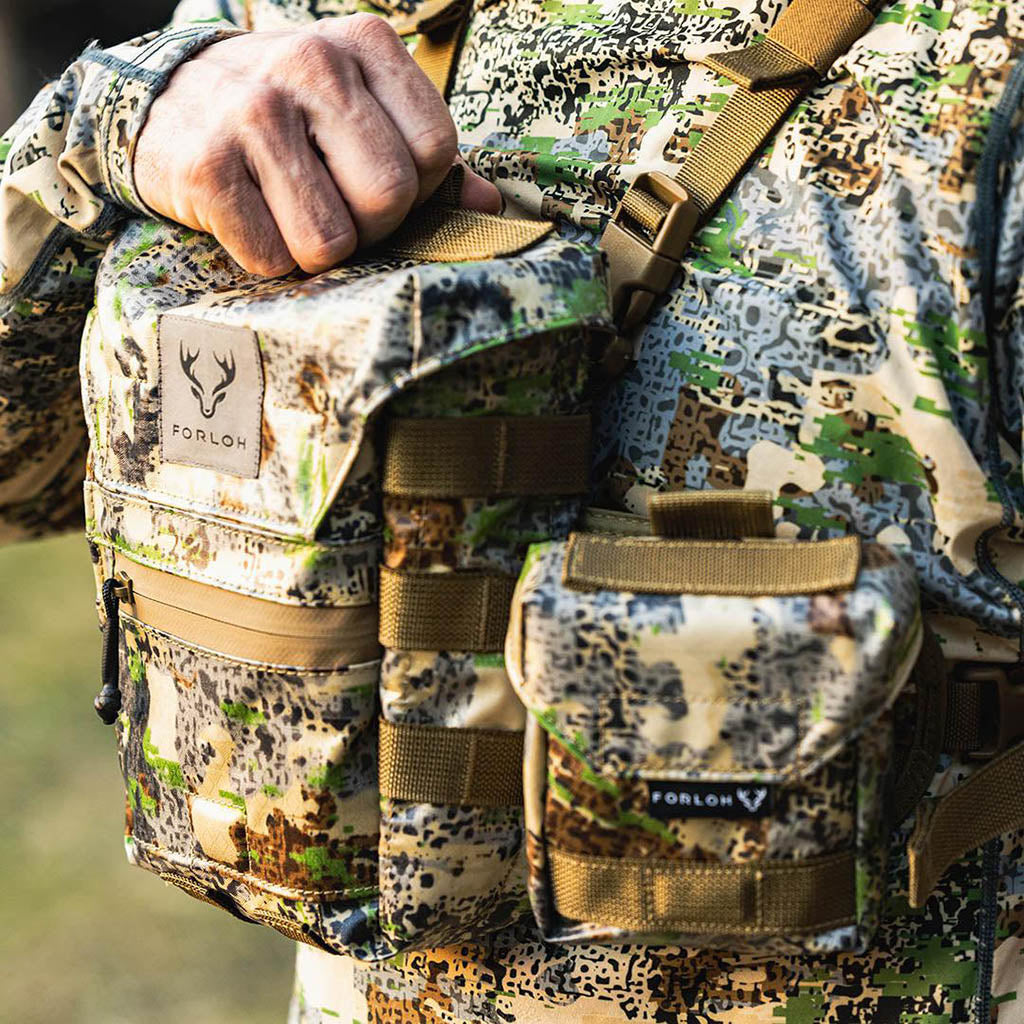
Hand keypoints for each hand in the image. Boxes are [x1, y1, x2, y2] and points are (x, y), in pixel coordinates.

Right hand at [134, 15, 500, 275]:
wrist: (164, 100)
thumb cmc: (286, 116)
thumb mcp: (358, 110)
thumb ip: (425, 154)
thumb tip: (490, 205)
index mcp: (363, 45)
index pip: (436, 150)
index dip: (417, 190)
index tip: (376, 183)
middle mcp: (310, 64)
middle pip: (390, 195)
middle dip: (370, 226)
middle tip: (335, 208)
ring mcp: (252, 112)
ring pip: (332, 239)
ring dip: (316, 249)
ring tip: (290, 211)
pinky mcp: (205, 165)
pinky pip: (272, 257)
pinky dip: (267, 257)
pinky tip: (250, 217)